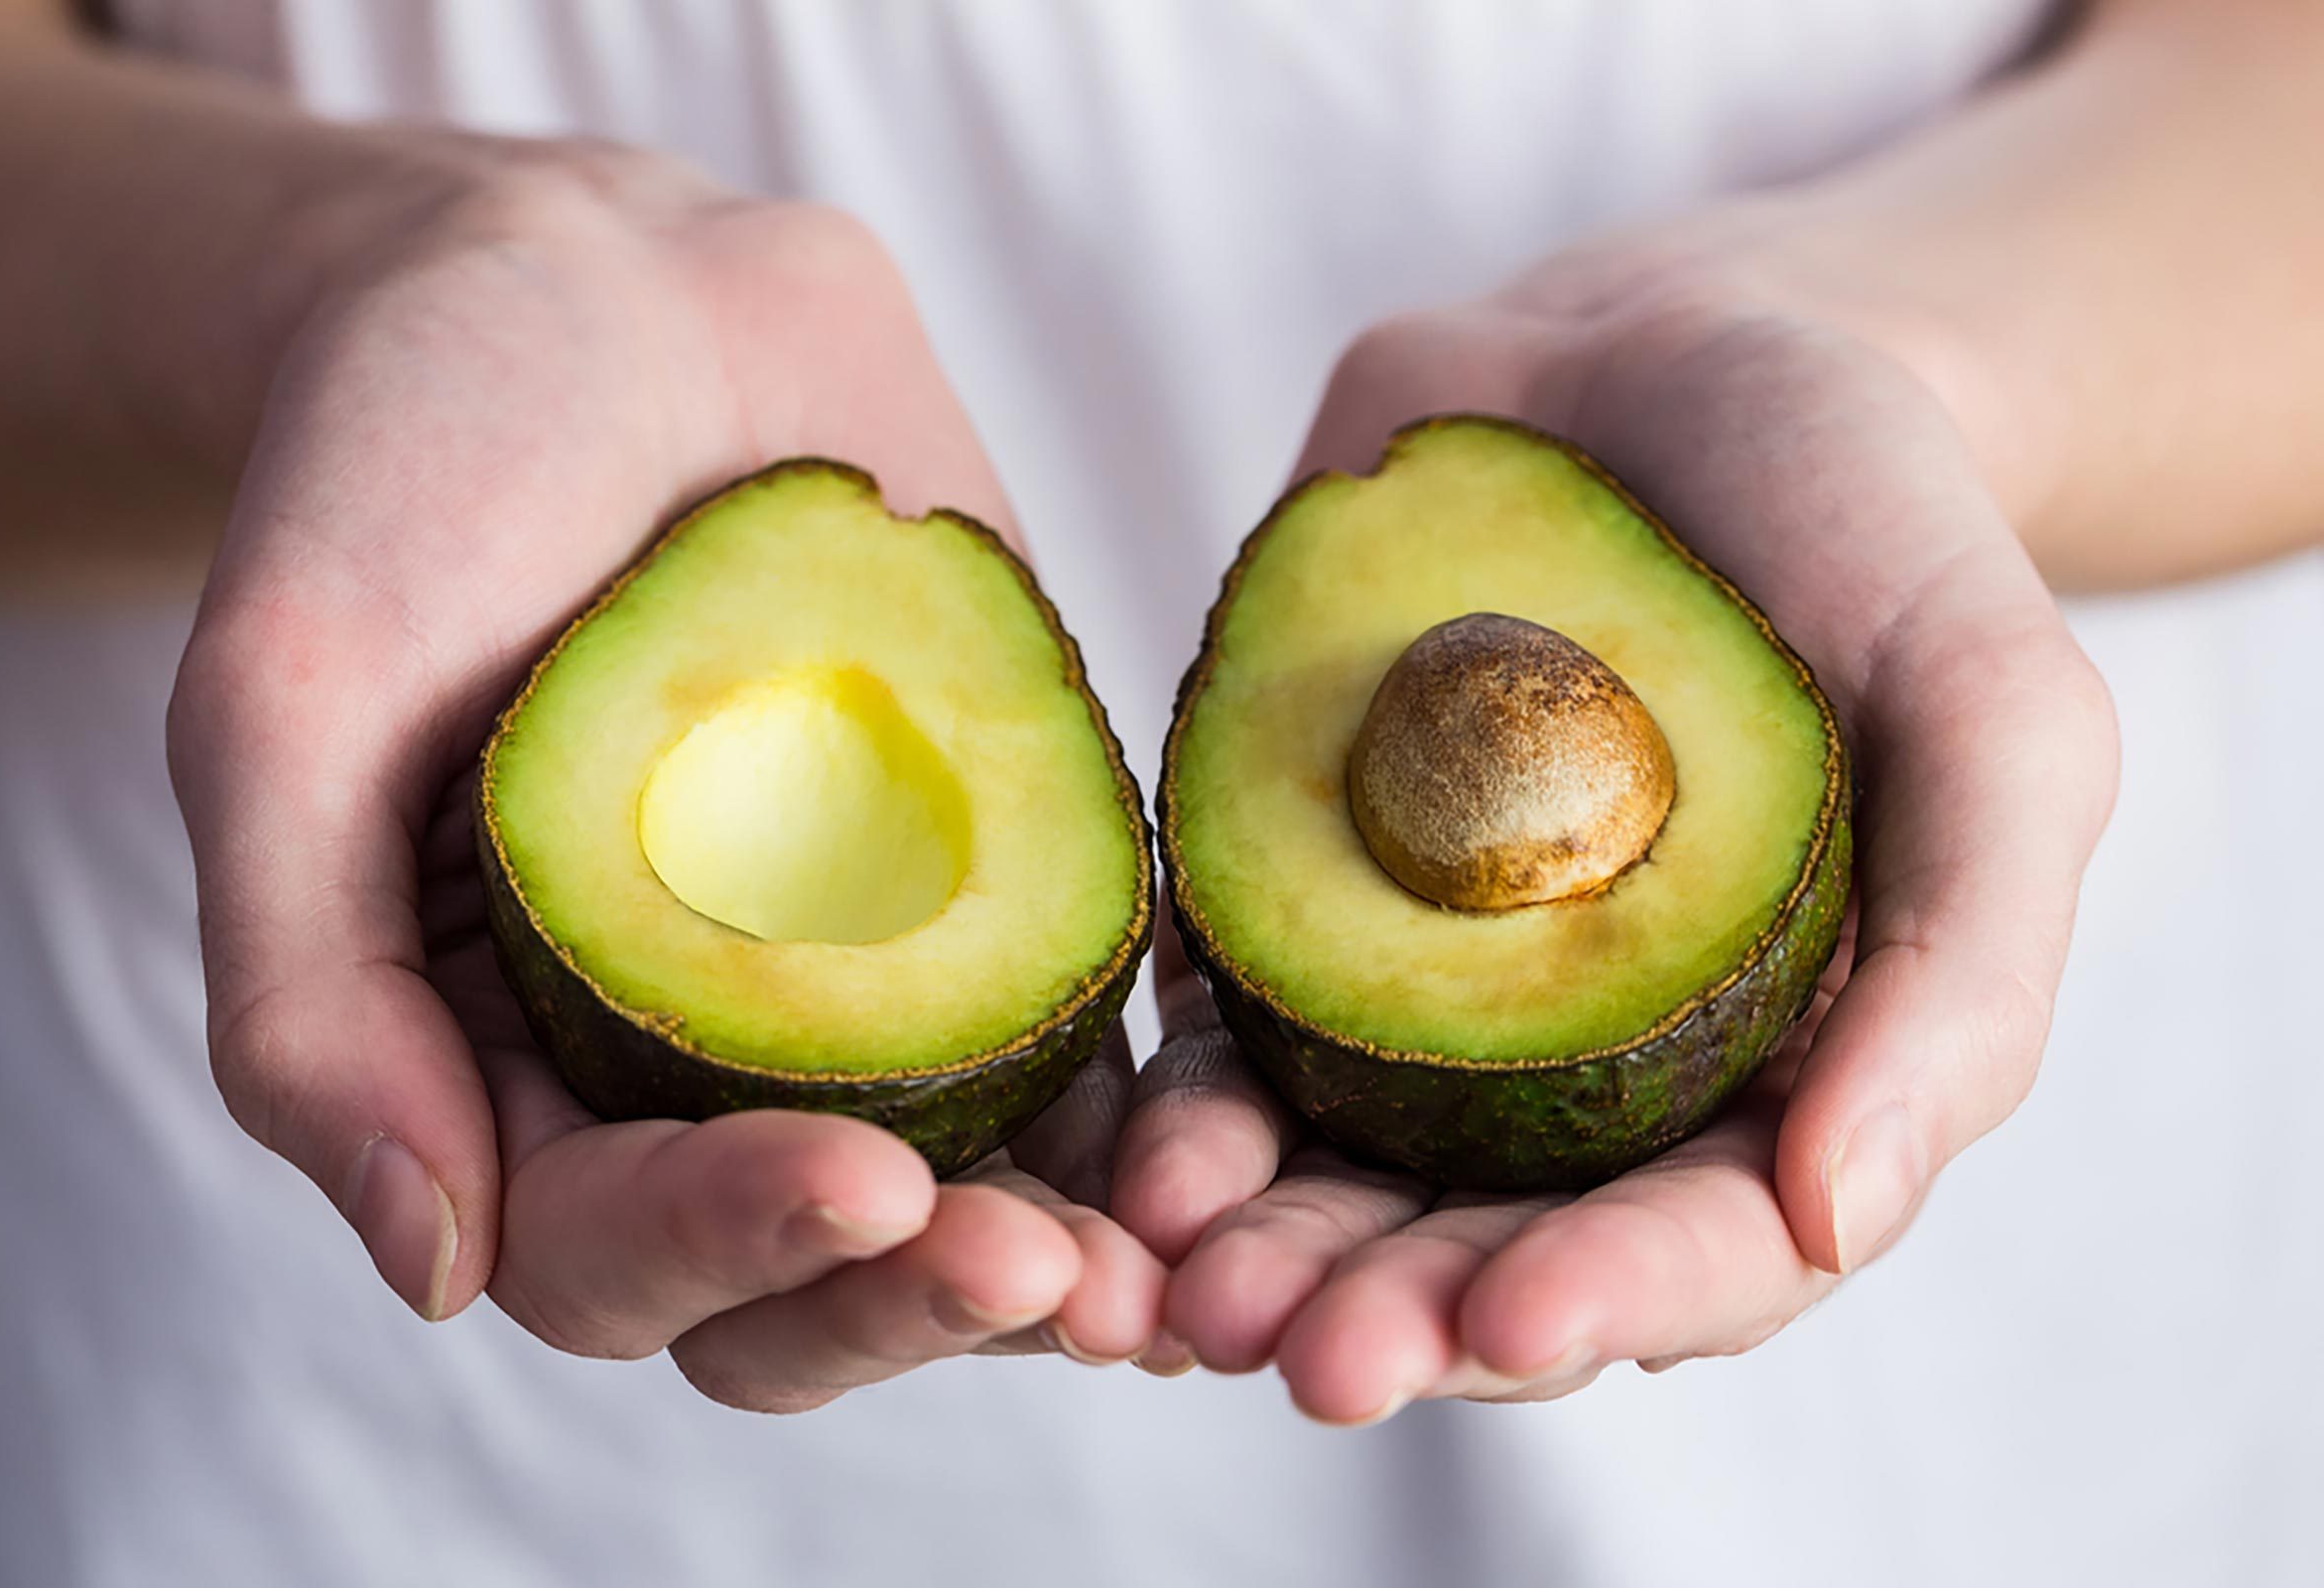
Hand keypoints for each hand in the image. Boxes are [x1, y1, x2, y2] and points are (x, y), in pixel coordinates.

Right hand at [167, 147, 1161, 1409]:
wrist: (604, 298)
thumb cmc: (409, 472)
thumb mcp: (289, 707)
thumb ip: (313, 998)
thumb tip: (433, 1273)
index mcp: (496, 1066)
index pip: (603, 1247)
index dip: (728, 1241)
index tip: (861, 1186)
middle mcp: (684, 1066)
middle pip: (799, 1279)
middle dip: (914, 1298)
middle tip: (1041, 1271)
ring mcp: (854, 990)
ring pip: (962, 1205)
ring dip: (1062, 1257)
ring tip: (1166, 1264)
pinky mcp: (995, 898)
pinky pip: (1086, 1047)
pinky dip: (1156, 1116)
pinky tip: (1234, 1134)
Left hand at [1111, 264, 2119, 1418]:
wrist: (1668, 352)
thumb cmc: (1870, 529)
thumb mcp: (1996, 721)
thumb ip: (1958, 975)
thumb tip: (1834, 1218)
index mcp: (1777, 1069)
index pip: (1698, 1247)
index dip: (1608, 1299)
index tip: (1509, 1324)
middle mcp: (1591, 1068)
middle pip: (1486, 1246)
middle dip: (1394, 1315)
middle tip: (1290, 1358)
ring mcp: (1429, 988)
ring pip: (1332, 1177)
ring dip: (1256, 1251)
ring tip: (1176, 1289)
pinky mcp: (1293, 894)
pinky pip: (1218, 1036)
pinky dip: (1172, 1109)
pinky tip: (1121, 1152)